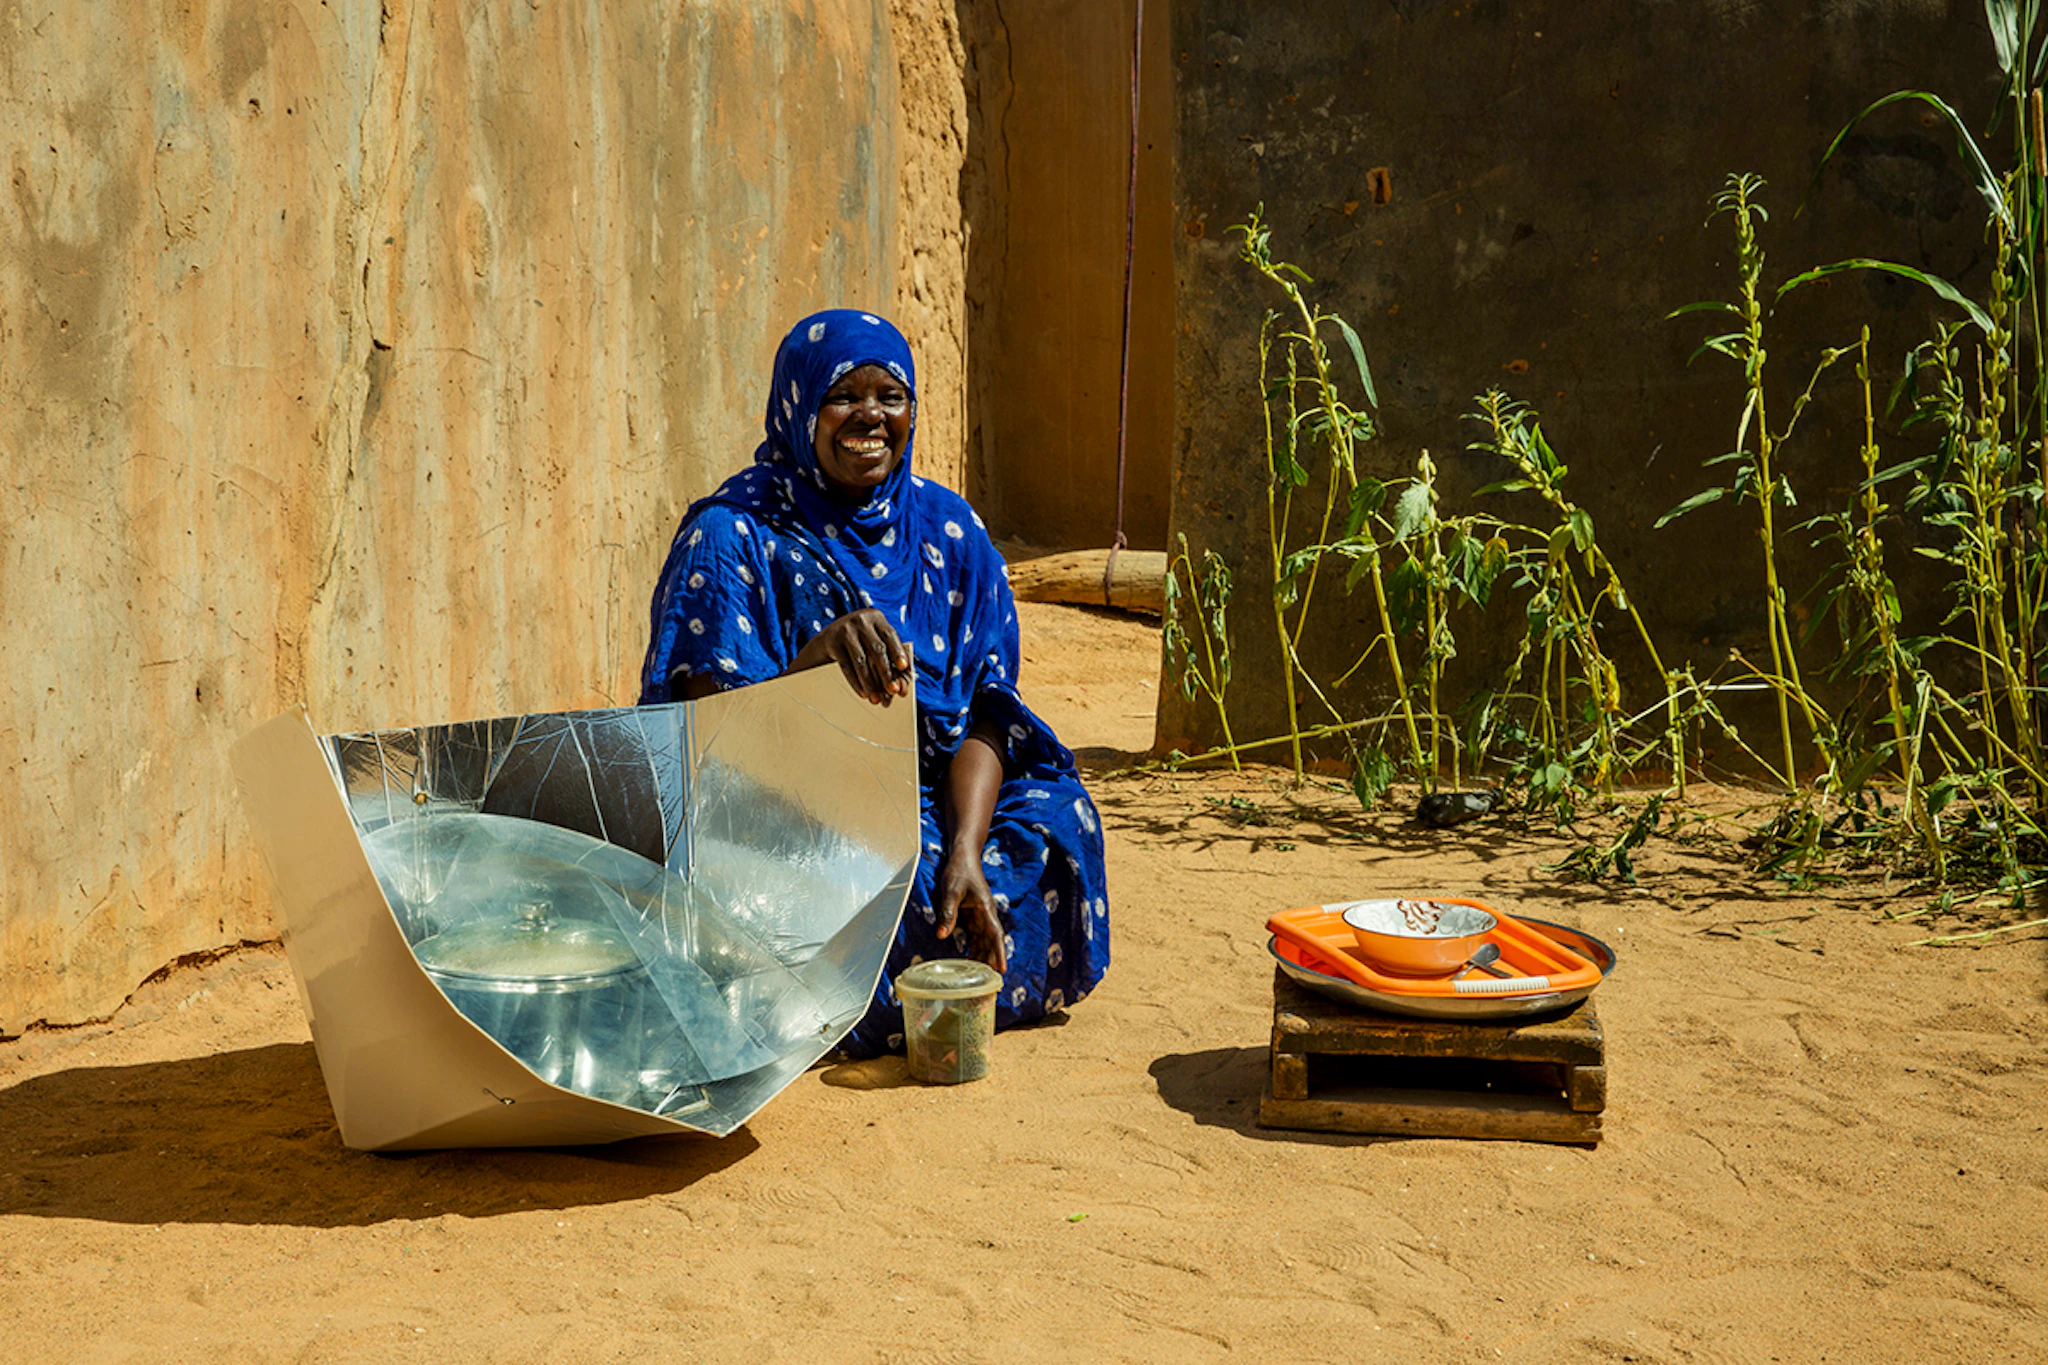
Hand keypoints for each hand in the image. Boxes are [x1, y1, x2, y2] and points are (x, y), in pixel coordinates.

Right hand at [792, 608, 911, 704]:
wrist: (829, 637)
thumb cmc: (860, 642)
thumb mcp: (874, 639)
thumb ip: (889, 654)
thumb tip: (902, 684)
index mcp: (876, 617)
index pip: (890, 635)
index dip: (898, 652)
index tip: (904, 668)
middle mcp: (861, 620)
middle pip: (877, 649)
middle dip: (886, 673)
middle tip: (893, 691)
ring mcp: (845, 630)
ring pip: (861, 660)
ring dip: (870, 683)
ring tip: (876, 699)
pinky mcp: (832, 642)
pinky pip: (846, 666)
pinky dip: (856, 682)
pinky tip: (863, 693)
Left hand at [935, 847, 1006, 974]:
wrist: (963, 858)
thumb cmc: (959, 871)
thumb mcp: (952, 891)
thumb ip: (948, 913)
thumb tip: (942, 936)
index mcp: (985, 909)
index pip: (996, 935)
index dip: (999, 953)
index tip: (1002, 969)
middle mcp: (986, 916)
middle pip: (992, 943)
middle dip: (992, 962)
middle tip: (990, 984)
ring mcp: (980, 918)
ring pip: (984, 943)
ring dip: (983, 959)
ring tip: (979, 980)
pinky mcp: (973, 918)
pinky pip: (976, 938)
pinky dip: (974, 951)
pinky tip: (969, 963)